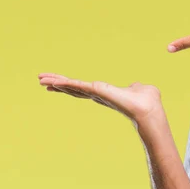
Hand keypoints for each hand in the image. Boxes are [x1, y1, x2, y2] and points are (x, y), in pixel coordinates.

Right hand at [38, 73, 162, 124]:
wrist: (149, 109)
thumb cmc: (148, 102)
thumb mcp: (139, 89)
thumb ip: (135, 87)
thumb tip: (136, 86)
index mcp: (104, 93)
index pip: (82, 88)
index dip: (69, 85)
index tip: (57, 81)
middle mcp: (97, 95)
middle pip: (72, 88)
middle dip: (57, 84)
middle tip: (40, 79)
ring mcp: (95, 94)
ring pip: (71, 87)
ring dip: (56, 82)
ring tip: (40, 79)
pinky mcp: (97, 91)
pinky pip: (77, 86)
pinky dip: (65, 83)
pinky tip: (53, 81)